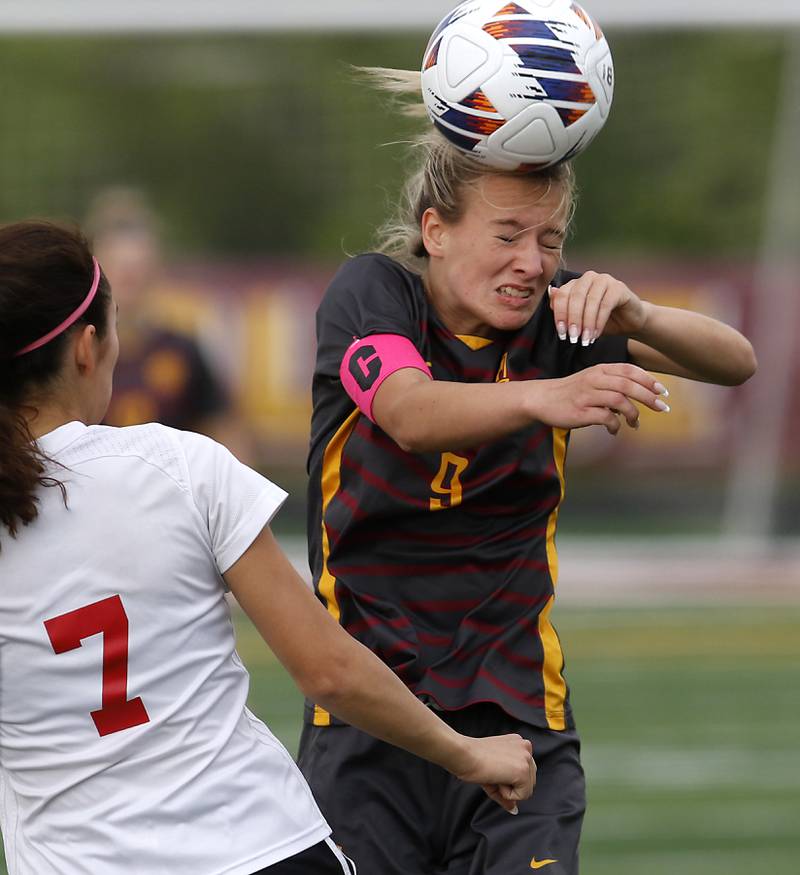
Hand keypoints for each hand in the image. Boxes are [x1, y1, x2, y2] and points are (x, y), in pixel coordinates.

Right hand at [451, 733, 535, 813]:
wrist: (464, 755)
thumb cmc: (473, 759)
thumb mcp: (494, 772)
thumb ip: (507, 790)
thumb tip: (514, 809)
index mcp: (519, 743)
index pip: (525, 771)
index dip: (509, 778)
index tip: (494, 769)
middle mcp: (526, 747)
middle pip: (529, 781)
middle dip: (511, 785)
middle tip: (493, 774)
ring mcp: (526, 758)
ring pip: (527, 789)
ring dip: (510, 789)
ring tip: (495, 775)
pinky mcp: (523, 771)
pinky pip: (523, 796)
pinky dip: (508, 794)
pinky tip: (496, 778)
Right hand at [528, 363, 669, 434]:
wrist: (542, 399)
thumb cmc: (571, 391)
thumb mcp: (592, 379)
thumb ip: (614, 382)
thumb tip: (641, 395)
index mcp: (600, 370)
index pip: (630, 370)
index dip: (649, 380)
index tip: (662, 392)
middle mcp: (594, 379)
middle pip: (628, 385)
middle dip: (649, 397)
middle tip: (661, 408)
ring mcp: (586, 395)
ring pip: (619, 400)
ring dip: (633, 413)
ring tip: (634, 423)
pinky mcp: (580, 411)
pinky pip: (605, 417)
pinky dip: (615, 425)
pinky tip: (614, 430)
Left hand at [549, 272, 648, 343]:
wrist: (628, 322)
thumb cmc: (600, 320)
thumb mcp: (578, 318)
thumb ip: (564, 307)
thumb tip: (551, 293)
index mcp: (576, 283)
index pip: (561, 295)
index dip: (560, 315)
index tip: (562, 334)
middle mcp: (589, 278)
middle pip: (575, 297)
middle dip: (573, 319)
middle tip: (573, 337)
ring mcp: (605, 280)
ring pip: (590, 301)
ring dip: (586, 323)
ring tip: (585, 339)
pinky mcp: (618, 288)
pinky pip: (605, 304)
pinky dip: (599, 321)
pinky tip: (596, 334)